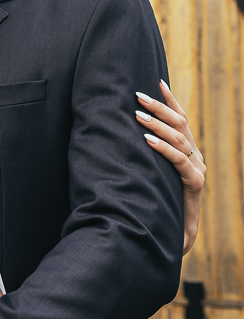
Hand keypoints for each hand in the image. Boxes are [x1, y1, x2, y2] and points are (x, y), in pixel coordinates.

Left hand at [137, 80, 205, 254]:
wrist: (173, 236)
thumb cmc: (157, 203)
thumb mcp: (151, 174)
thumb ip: (145, 155)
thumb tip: (121, 135)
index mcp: (187, 152)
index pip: (181, 119)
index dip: (170, 101)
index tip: (157, 82)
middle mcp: (195, 158)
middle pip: (180, 124)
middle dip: (159, 107)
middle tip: (138, 95)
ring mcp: (197, 170)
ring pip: (180, 139)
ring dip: (158, 125)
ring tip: (138, 115)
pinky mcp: (195, 185)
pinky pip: (180, 162)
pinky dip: (164, 149)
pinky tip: (148, 141)